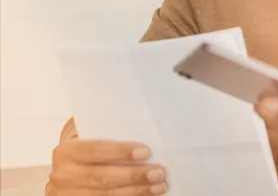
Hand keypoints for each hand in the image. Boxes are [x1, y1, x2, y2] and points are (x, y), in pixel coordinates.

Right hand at [46, 139, 165, 194]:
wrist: (65, 177)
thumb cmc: (85, 156)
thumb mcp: (88, 144)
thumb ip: (109, 142)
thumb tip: (144, 147)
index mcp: (67, 153)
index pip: (97, 150)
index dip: (121, 151)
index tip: (145, 152)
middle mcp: (64, 175)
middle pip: (103, 177)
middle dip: (134, 175)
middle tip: (158, 172)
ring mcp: (69, 194)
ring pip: (107, 194)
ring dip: (137, 191)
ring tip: (159, 186)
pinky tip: (147, 194)